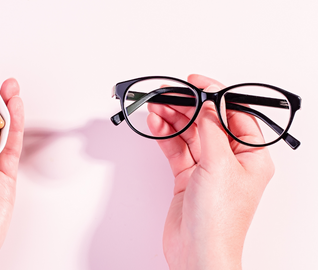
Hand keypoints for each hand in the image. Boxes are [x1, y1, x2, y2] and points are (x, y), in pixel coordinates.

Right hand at [147, 74, 273, 269]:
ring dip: (173, 119)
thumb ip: (211, 129)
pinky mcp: (187, 177)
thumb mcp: (219, 165)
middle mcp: (230, 160)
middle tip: (168, 94)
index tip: (195, 83)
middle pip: (208, 122)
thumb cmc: (218, 220)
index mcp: (251, 156)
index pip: (234, 115)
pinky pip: (176, 149)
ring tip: (156, 107)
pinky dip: (165, 136)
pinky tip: (156, 125)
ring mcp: (207, 169)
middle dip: (187, 106)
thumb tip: (207, 103)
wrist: (196, 252)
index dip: (215, 95)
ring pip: (189, 134)